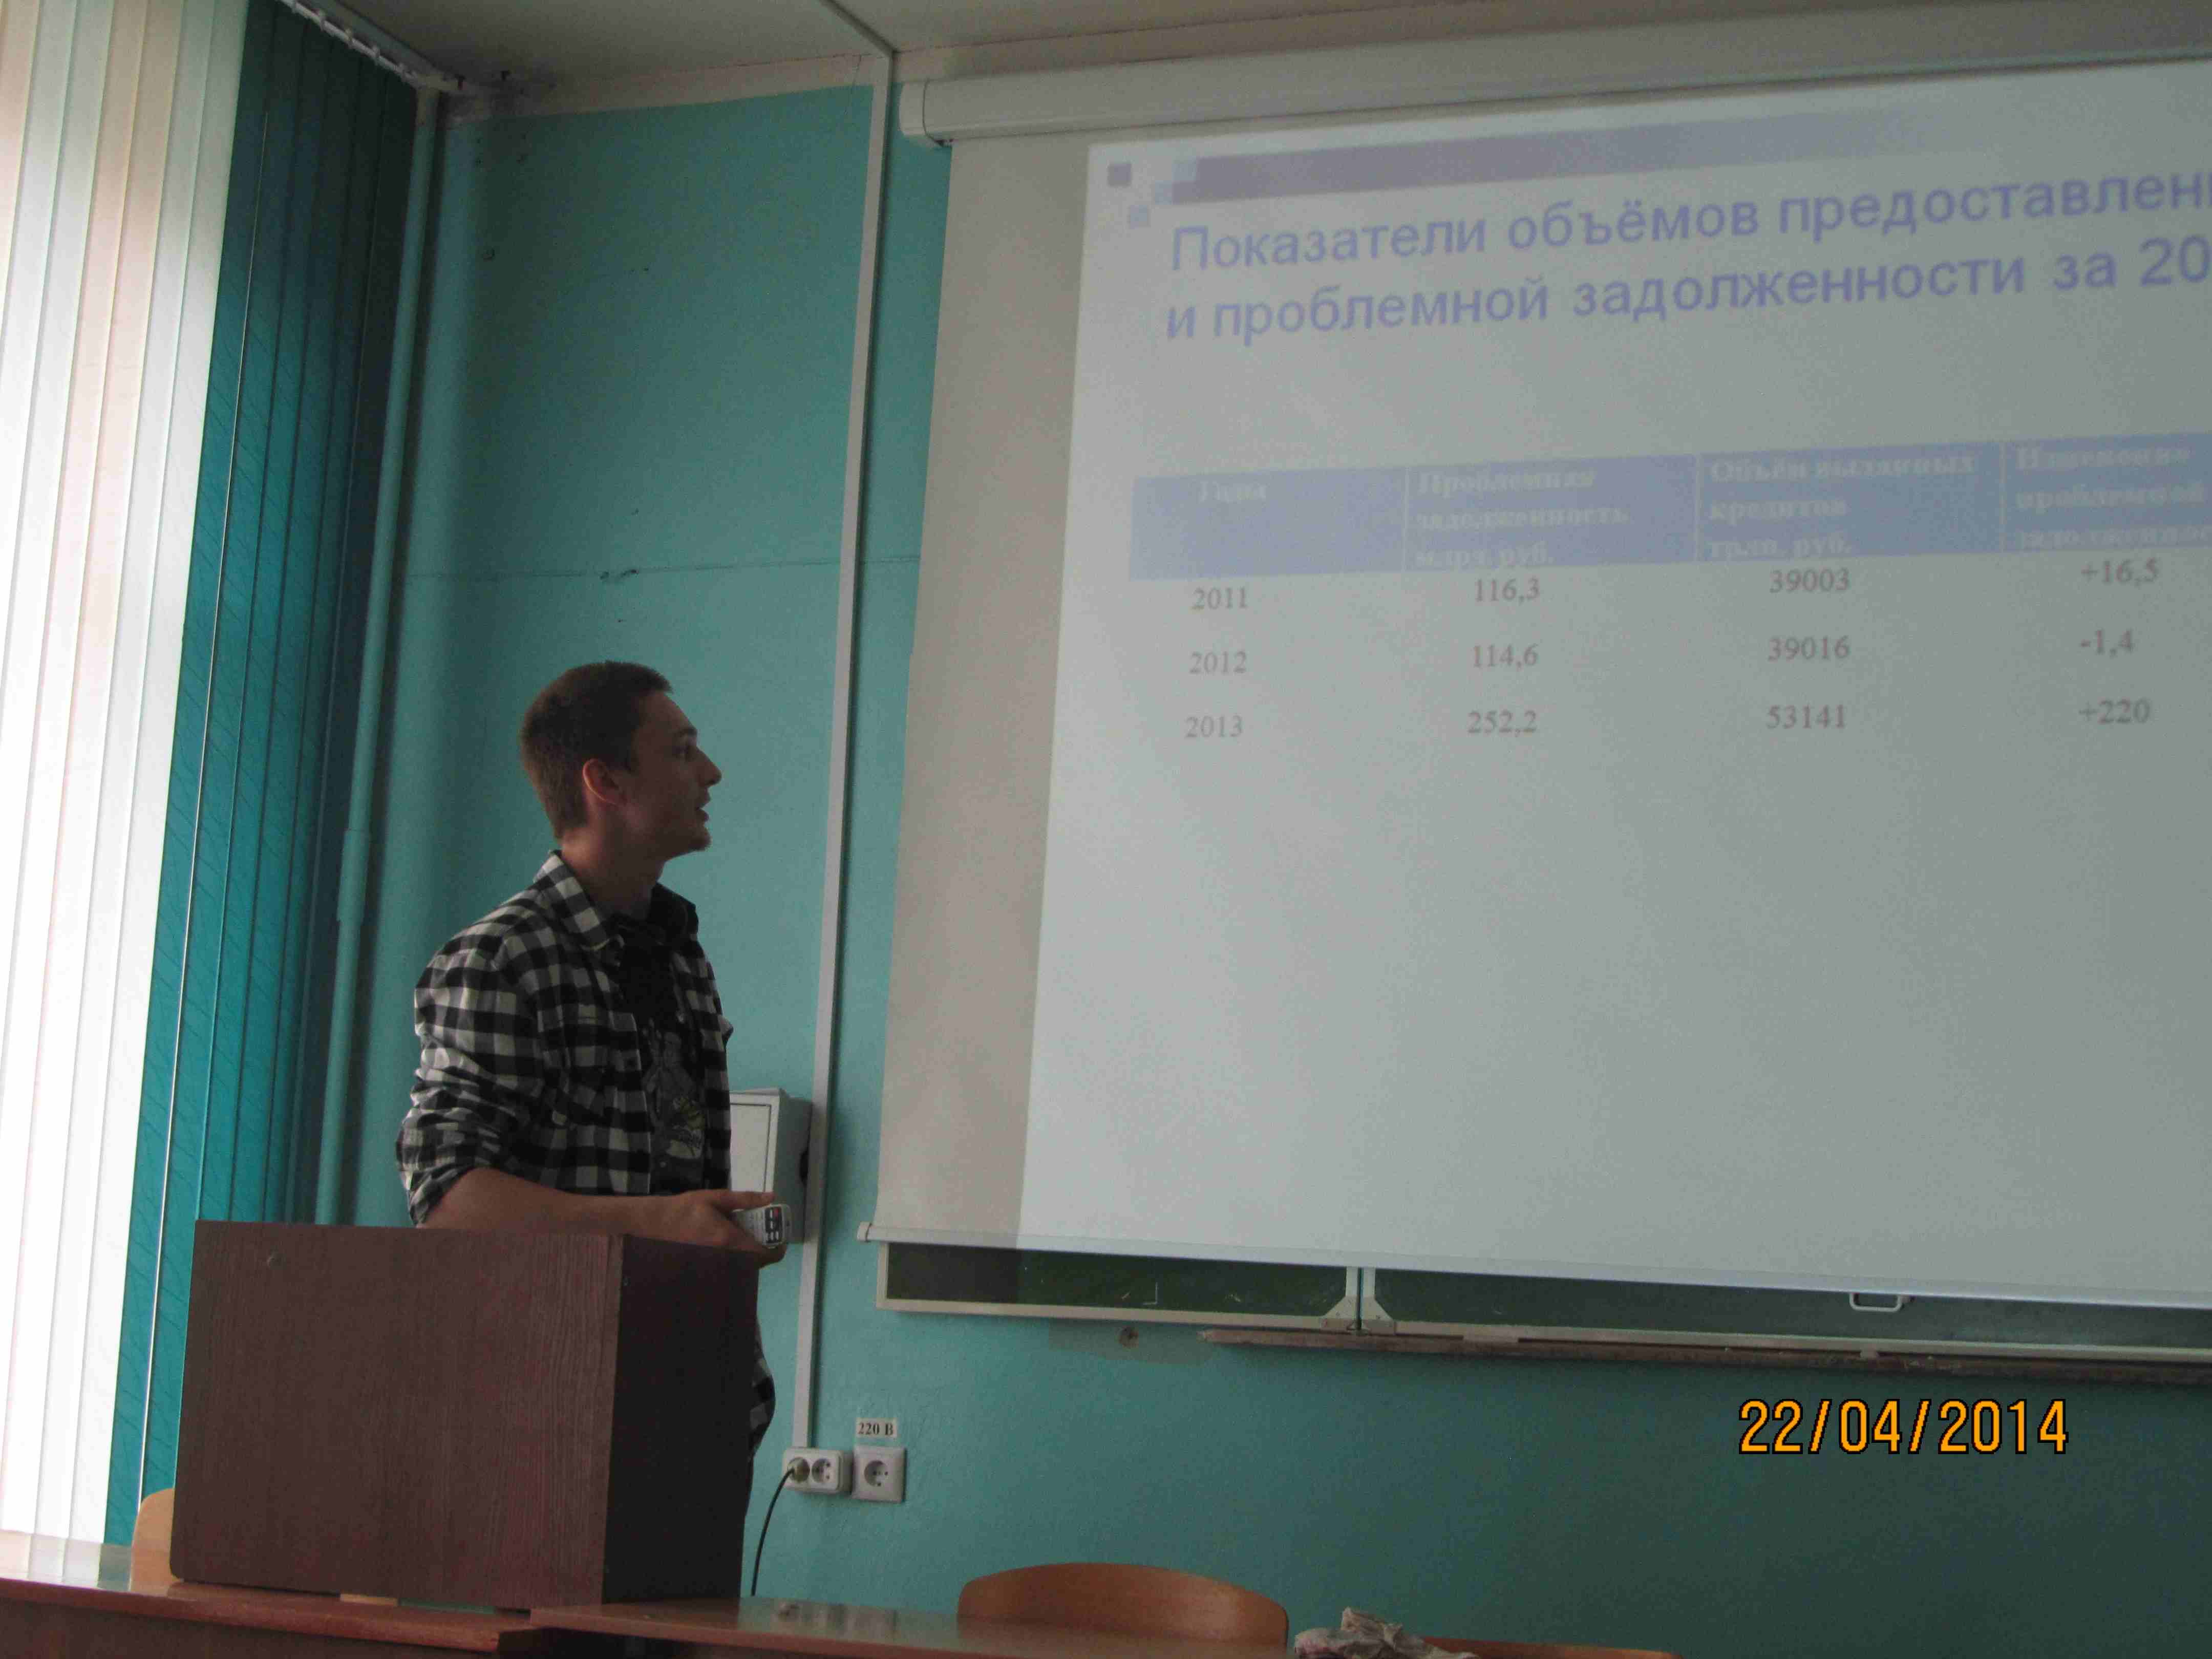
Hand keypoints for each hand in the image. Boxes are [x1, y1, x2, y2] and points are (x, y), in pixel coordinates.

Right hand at [647, 1189, 788, 1263]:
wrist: (655, 1225)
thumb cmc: (685, 1209)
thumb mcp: (716, 1198)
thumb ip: (745, 1199)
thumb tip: (770, 1197)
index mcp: (729, 1239)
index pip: (764, 1253)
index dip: (778, 1248)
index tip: (779, 1237)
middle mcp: (725, 1257)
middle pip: (758, 1263)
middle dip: (765, 1250)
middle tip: (764, 1233)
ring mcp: (715, 1265)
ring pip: (745, 1267)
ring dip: (752, 1255)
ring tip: (746, 1235)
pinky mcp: (708, 1268)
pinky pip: (732, 1268)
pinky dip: (738, 1258)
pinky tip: (729, 1243)